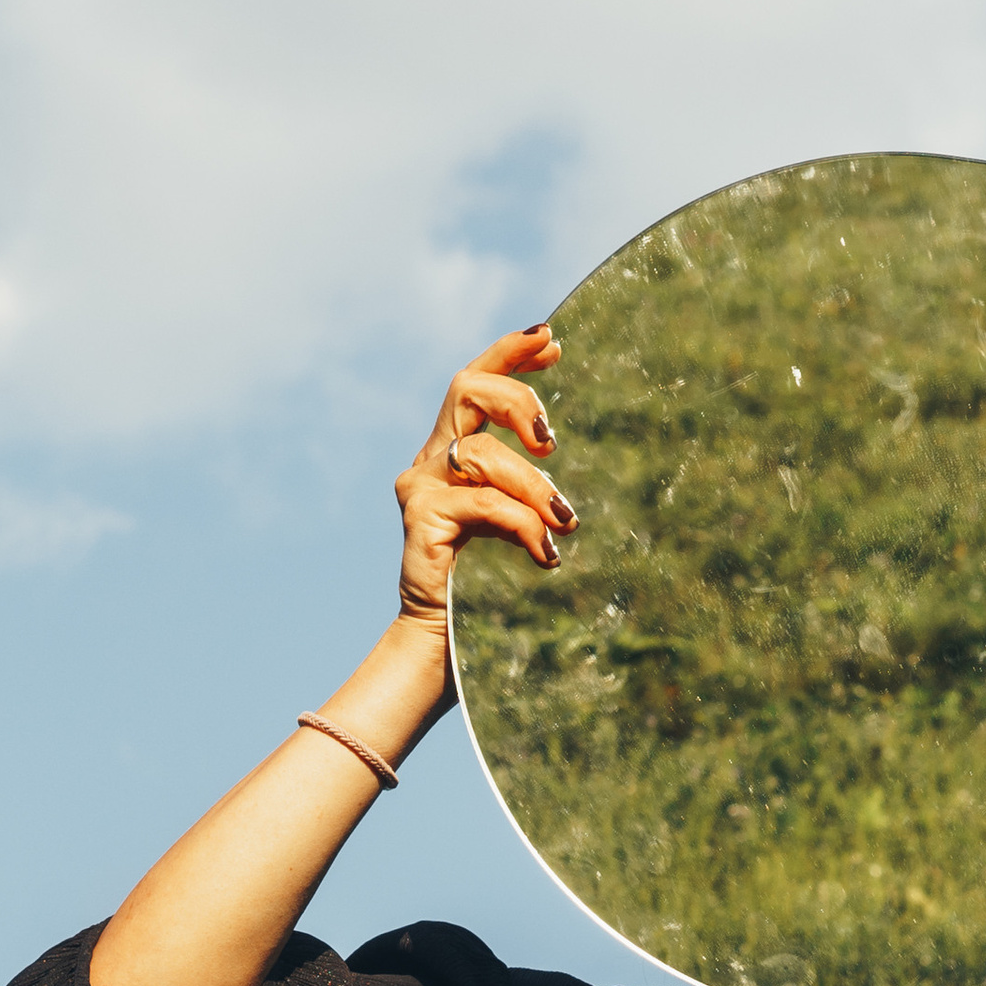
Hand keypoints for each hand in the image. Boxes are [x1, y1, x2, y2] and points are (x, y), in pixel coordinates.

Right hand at [392, 327, 571, 659]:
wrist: (444, 643)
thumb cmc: (484, 586)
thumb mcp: (512, 520)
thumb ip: (525, 485)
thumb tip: (560, 455)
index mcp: (451, 453)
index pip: (473, 382)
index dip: (509, 354)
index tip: (552, 342)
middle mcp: (429, 462)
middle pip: (465, 389)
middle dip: (517, 398)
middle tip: (551, 440)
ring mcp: (420, 488)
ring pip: (482, 452)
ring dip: (534, 484)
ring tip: (565, 521)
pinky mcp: (421, 519)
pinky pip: (484, 503)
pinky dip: (524, 524)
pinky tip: (546, 554)